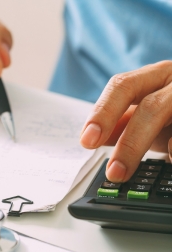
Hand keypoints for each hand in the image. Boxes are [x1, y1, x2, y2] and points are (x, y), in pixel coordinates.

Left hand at [80, 61, 171, 181]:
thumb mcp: (146, 114)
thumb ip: (121, 124)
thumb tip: (94, 139)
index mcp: (152, 78)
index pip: (122, 87)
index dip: (103, 113)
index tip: (87, 141)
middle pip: (151, 107)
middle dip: (129, 143)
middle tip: (115, 172)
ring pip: (169, 116)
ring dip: (152, 149)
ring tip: (141, 173)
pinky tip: (171, 159)